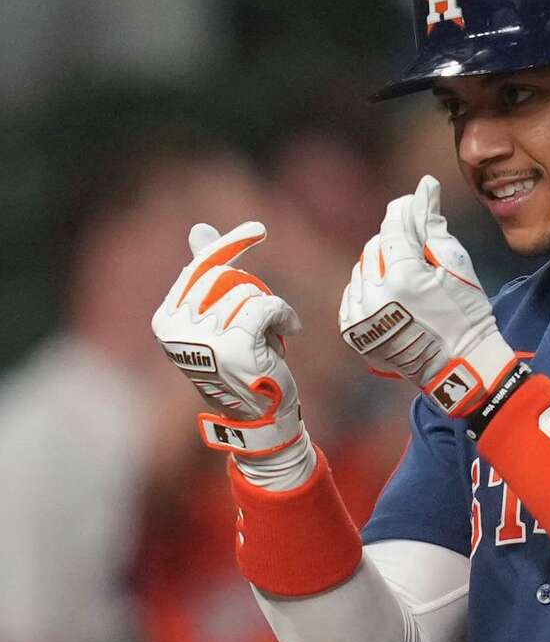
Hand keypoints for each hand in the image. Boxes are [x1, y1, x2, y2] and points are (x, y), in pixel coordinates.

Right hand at [151, 221, 315, 489]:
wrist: (259, 414)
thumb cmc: (241, 363)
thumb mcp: (221, 317)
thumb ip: (208, 274)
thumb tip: (198, 227)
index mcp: (165, 319)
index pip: (197, 268)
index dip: (228, 245)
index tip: (258, 229)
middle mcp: (176, 327)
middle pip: (224, 277)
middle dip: (253, 290)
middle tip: (267, 313)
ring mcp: (202, 336)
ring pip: (248, 293)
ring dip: (269, 310)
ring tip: (270, 336)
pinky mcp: (233, 343)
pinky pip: (266, 306)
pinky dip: (284, 314)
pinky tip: (291, 329)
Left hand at [339, 175, 515, 417]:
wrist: (460, 367)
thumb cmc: (467, 315)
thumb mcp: (456, 267)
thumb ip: (433, 226)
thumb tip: (425, 188)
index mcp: (404, 277)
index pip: (394, 227)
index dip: (404, 211)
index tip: (413, 201)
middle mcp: (376, 296)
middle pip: (375, 246)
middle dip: (395, 242)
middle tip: (418, 251)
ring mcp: (361, 316)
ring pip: (361, 269)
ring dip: (380, 265)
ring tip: (406, 278)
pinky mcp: (353, 331)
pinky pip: (352, 294)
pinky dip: (368, 288)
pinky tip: (390, 294)